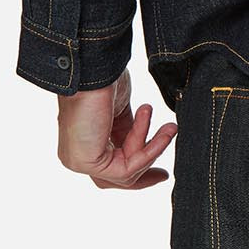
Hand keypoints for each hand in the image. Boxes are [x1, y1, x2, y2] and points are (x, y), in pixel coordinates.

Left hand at [56, 68, 176, 189]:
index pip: (111, 166)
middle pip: (114, 179)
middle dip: (143, 175)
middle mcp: (77, 153)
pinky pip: (125, 169)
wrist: (95, 69)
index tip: (161, 171)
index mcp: (85, 139)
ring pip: (125, 173)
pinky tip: (161, 132)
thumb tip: (143, 148)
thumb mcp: (121, 111)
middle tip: (164, 175)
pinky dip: (148, 152)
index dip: (138, 167)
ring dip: (153, 150)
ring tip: (170, 128)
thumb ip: (128, 132)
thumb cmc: (104, 80)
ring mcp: (79, 160)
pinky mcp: (86, 161)